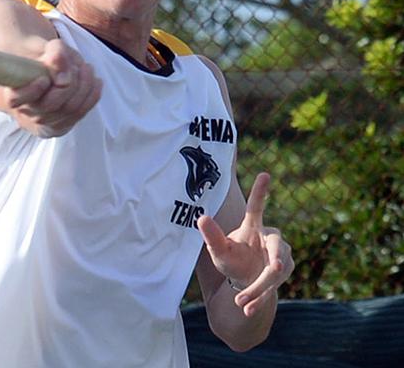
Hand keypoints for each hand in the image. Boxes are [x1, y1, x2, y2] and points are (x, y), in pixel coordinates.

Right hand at [0, 38, 101, 137]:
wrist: (31, 76)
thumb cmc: (34, 59)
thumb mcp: (40, 47)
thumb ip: (52, 51)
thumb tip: (60, 59)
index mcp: (10, 93)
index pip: (16, 98)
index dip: (31, 90)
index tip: (43, 78)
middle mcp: (24, 114)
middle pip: (50, 104)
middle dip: (68, 82)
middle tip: (76, 64)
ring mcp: (42, 125)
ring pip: (70, 109)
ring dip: (83, 85)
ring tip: (86, 67)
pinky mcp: (60, 127)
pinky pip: (80, 113)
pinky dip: (91, 95)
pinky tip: (95, 80)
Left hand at [197, 173, 293, 316]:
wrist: (245, 281)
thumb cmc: (232, 259)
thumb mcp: (218, 249)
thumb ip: (211, 235)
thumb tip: (200, 217)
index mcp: (254, 228)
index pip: (256, 207)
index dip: (260, 192)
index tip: (264, 174)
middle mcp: (271, 239)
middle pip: (277, 247)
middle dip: (278, 258)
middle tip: (275, 267)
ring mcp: (281, 258)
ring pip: (274, 273)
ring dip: (259, 288)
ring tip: (242, 302)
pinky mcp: (283, 275)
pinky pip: (271, 289)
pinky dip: (258, 300)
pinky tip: (246, 310)